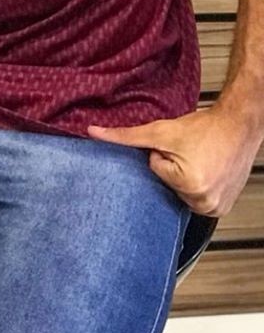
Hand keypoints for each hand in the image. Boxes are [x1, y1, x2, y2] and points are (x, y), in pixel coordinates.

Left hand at [87, 103, 260, 215]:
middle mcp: (204, 202)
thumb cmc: (206, 127)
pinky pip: (197, 200)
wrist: (238, 124)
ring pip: (181, 192)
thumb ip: (126, 136)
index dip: (164, 154)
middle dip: (174, 167)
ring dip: (186, 177)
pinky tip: (208, 171)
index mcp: (189, 186)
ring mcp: (215, 208)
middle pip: (167, 185)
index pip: (155, 170)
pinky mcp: (222, 208)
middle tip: (192, 153)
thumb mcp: (161, 130)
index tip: (181, 147)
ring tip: (201, 160)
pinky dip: (199, 187)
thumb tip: (93, 133)